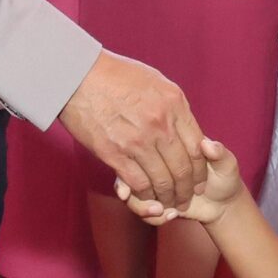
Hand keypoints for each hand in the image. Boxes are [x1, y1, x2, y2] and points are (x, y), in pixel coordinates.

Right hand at [61, 52, 205, 207]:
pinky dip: (145, 195)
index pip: (197, 147)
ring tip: (169, 204)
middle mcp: (160, 124)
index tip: (199, 181)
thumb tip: (183, 126)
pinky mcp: (114, 153)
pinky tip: (147, 197)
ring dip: (167, 197)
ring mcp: (138, 140)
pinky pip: (138, 183)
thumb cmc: (114, 74)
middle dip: (187, 190)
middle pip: (182, 168)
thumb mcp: (155, 81)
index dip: (200, 170)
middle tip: (186, 200)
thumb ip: (173, 105)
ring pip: (162, 180)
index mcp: (173, 104)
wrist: (77, 76)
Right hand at [116, 136, 243, 227]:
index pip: (160, 146)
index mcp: (173, 142)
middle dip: (156, 191)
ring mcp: (148, 175)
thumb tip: (207, 145)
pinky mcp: (145, 194)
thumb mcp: (227, 164)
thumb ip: (220, 153)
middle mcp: (155, 156)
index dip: (169, 165)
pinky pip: (134, 203)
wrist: (220, 203)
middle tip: (175, 201)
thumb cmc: (224, 178)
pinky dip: (146, 212)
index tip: (186, 182)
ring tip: (160, 210)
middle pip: (137, 167)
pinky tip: (164, 215)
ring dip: (142, 204)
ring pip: (129, 186)